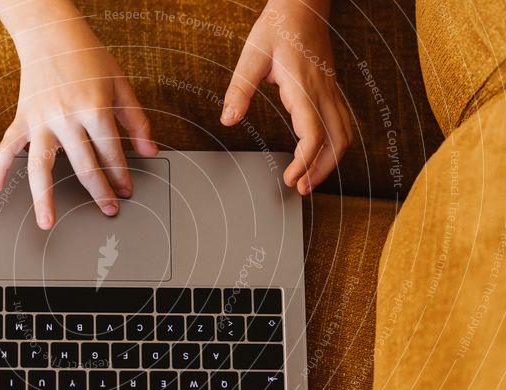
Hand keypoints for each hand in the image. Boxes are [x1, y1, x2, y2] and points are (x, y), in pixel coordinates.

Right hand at [0, 1, 156, 229]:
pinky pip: (8, 146)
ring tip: (47, 223)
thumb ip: (136, 120)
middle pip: (84, 166)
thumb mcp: (120, 84)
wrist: (51, 32)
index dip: (122, 175)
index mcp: (94, 109)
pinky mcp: (23, 118)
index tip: (126, 190)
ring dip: (44, 198)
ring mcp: (41, 120)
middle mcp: (66, 118)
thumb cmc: (88, 57)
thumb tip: (149, 151)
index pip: (111, 153)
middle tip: (109, 209)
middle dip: (99, 192)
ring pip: (41, 167)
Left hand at [221, 0, 351, 194]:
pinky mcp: (330, 90)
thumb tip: (228, 120)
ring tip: (310, 179)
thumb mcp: (251, 56)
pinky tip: (321, 155)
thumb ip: (239, 89)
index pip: (313, 134)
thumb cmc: (278, 27)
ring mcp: (330, 91)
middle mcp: (322, 92)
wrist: (303, 5)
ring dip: (331, 160)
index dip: (305, 161)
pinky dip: (335, 145)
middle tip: (301, 189)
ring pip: (344, 134)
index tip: (291, 178)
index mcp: (303, 87)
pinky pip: (342, 123)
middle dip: (322, 170)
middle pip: (337, 141)